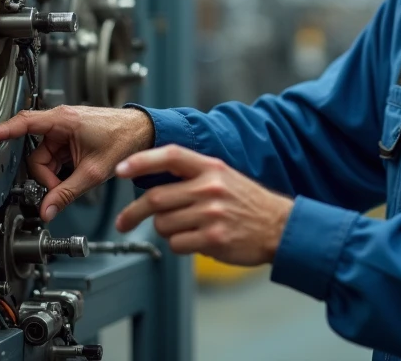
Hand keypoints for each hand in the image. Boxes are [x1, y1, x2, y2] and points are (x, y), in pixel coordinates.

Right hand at [0, 105, 153, 220]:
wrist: (143, 131)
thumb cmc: (123, 139)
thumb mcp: (93, 172)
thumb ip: (67, 193)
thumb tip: (47, 210)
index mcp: (63, 121)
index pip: (25, 123)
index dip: (4, 131)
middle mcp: (61, 122)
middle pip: (36, 156)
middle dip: (46, 176)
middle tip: (62, 188)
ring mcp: (65, 130)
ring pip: (45, 159)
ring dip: (55, 174)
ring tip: (75, 179)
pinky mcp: (69, 137)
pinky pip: (55, 157)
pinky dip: (62, 169)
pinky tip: (76, 173)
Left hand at [114, 146, 293, 266]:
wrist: (279, 226)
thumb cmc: (247, 202)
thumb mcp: (223, 176)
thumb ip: (192, 175)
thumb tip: (152, 181)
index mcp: (211, 168)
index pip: (171, 156)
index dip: (142, 161)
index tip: (120, 170)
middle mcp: (210, 188)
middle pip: (156, 198)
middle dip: (134, 212)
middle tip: (124, 221)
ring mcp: (212, 214)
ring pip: (163, 224)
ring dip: (164, 230)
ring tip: (183, 228)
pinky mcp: (213, 239)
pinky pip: (176, 244)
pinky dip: (178, 244)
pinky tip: (195, 240)